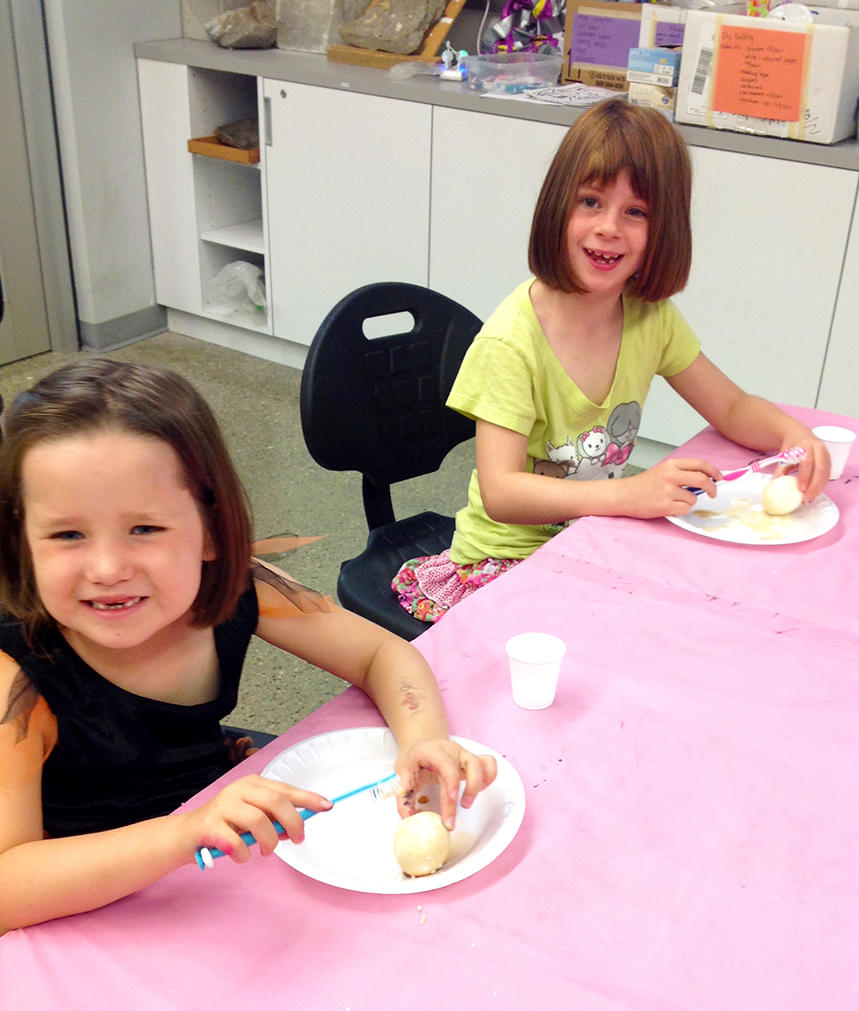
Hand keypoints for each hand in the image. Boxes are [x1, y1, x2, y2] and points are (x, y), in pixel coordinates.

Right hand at [175, 775, 332, 864]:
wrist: (185, 835)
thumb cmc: (225, 826)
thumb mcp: (251, 817)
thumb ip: (271, 819)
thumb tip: (296, 828)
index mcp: (252, 784)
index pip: (286, 789)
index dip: (308, 798)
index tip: (328, 806)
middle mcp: (238, 790)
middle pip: (276, 802)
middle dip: (293, 823)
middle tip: (297, 840)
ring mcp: (223, 806)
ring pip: (259, 821)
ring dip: (269, 842)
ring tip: (267, 851)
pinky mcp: (209, 825)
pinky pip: (236, 842)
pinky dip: (244, 854)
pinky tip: (241, 856)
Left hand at [394, 739, 496, 829]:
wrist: (420, 745)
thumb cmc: (413, 759)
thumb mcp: (401, 773)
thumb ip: (404, 796)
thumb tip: (409, 818)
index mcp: (433, 751)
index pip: (447, 765)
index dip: (452, 783)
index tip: (453, 801)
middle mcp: (452, 750)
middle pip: (470, 765)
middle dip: (469, 791)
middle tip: (460, 811)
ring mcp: (464, 754)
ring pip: (482, 763)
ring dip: (479, 785)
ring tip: (467, 802)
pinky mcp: (472, 759)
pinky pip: (489, 764)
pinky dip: (489, 777)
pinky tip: (479, 789)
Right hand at [623, 457, 722, 517]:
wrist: (624, 495)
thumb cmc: (643, 485)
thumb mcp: (662, 471)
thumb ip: (682, 473)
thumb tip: (705, 480)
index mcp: (671, 465)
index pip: (699, 464)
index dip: (713, 471)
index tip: (719, 477)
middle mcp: (670, 476)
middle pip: (702, 480)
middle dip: (712, 488)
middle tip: (712, 493)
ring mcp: (668, 491)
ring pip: (693, 498)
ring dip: (689, 502)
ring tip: (674, 500)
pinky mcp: (665, 505)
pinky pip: (685, 509)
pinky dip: (681, 510)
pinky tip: (670, 507)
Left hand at [777, 434, 829, 502]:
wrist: (799, 434)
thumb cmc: (792, 446)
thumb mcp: (784, 455)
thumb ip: (780, 469)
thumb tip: (774, 483)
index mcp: (806, 444)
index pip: (807, 462)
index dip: (805, 476)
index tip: (800, 489)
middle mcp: (818, 448)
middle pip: (820, 469)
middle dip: (814, 486)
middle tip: (806, 499)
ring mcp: (826, 453)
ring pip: (826, 473)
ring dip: (819, 488)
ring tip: (809, 499)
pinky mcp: (829, 460)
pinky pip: (828, 474)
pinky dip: (822, 485)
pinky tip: (814, 493)